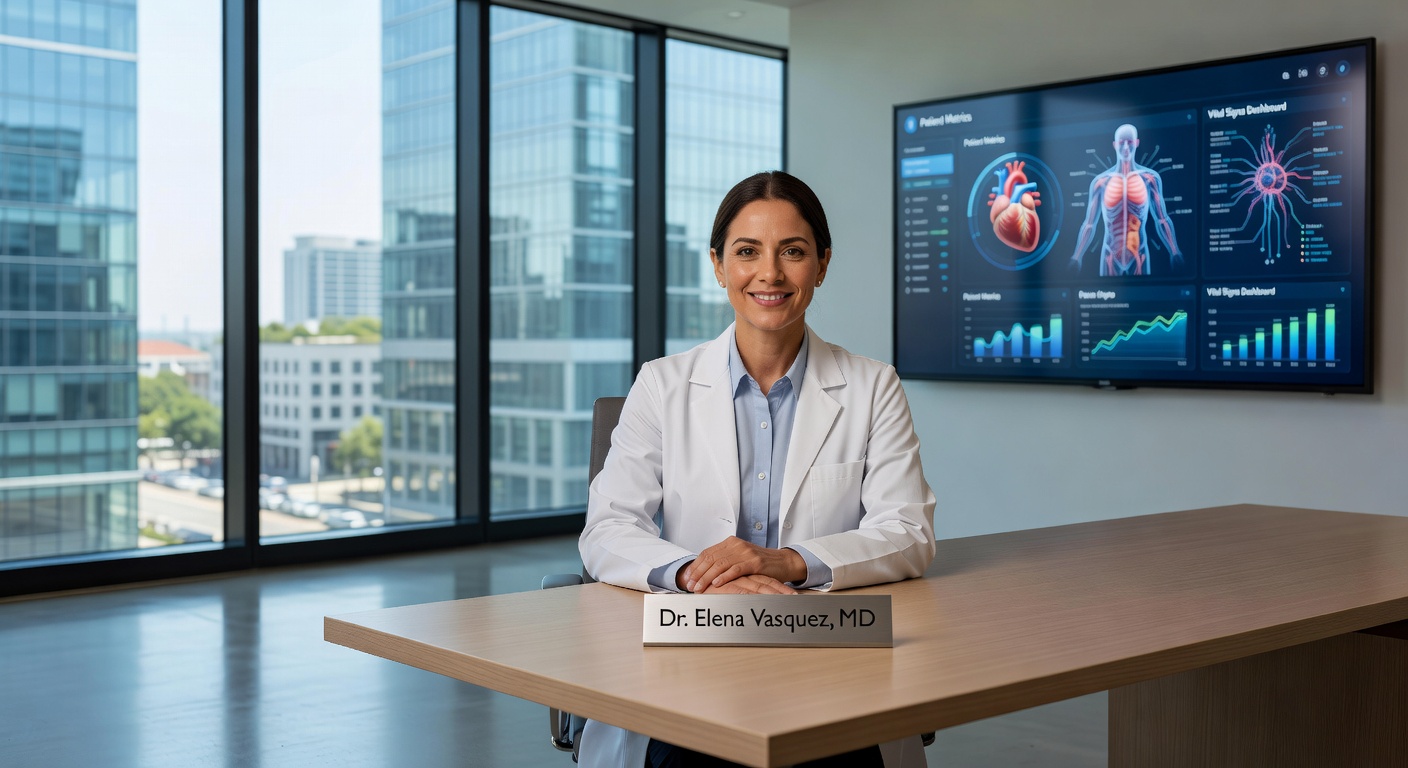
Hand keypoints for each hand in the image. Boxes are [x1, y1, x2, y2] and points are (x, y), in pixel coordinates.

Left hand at [683, 536, 806, 592]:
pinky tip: (716, 584)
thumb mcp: (739, 559)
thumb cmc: (760, 564)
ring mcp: (745, 552)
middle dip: (697, 573)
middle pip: (710, 558)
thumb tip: (702, 574)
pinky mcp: (755, 562)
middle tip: (689, 585)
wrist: (783, 562)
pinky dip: (724, 577)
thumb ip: (724, 562)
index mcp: (730, 542)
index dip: (695, 566)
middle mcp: (736, 545)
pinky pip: (735, 569)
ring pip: (720, 564)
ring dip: (706, 577)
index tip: (687, 578)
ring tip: (698, 588)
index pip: (707, 553)